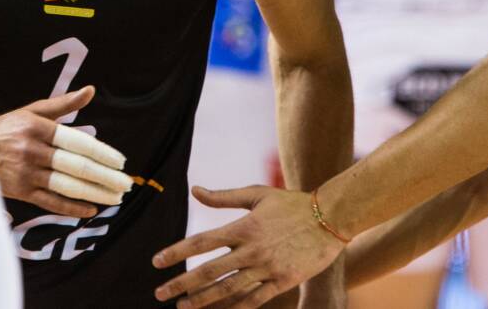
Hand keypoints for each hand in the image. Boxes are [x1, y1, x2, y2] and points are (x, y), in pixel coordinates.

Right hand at [0, 87, 129, 217]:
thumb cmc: (8, 127)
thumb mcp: (33, 111)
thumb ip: (64, 104)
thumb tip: (90, 91)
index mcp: (39, 128)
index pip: (78, 142)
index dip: (102, 153)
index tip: (120, 161)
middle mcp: (34, 151)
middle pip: (77, 166)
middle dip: (105, 177)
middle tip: (126, 184)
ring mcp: (27, 173)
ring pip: (67, 186)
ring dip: (95, 194)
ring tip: (115, 198)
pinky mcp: (21, 192)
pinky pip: (50, 202)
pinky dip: (72, 208)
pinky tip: (90, 210)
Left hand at [152, 186, 342, 307]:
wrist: (330, 217)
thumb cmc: (291, 203)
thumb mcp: (257, 194)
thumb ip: (223, 197)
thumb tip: (194, 190)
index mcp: (243, 227)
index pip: (201, 242)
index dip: (176, 252)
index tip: (157, 261)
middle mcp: (252, 250)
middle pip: (209, 271)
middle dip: (181, 284)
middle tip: (160, 293)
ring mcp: (267, 268)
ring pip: (228, 290)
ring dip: (203, 301)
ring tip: (183, 307)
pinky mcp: (282, 282)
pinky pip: (254, 300)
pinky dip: (234, 308)